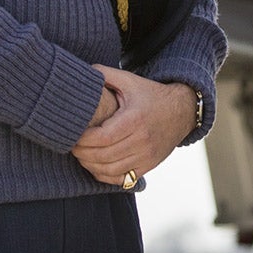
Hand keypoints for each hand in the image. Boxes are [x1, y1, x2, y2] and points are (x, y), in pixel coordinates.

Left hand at [73, 67, 195, 186]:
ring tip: (81, 156)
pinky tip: (96, 166)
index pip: (102, 137)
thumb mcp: (129, 80)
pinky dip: (105, 176)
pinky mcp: (149, 166)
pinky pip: (122, 179)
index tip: (72, 135)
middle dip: (82, 154)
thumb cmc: (150, 95)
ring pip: (111, 171)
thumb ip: (105, 74)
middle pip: (104, 156)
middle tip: (71, 147)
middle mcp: (142, 140)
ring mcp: (147, 156)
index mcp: (135, 119)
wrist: (182, 110)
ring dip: (91, 166)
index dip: (83, 140)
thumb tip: (83, 72)